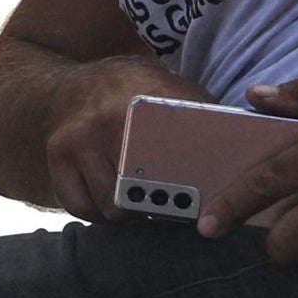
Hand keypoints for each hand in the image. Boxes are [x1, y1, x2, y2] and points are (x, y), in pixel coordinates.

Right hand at [41, 54, 192, 220]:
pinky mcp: (56, 155)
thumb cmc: (135, 93)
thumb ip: (200, 118)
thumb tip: (241, 151)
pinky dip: (98, 214)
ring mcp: (76, 141)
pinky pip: (79, 206)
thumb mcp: (172, 91)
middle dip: (157, 206)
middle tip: (169, 205)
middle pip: (139, 194)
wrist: (75, 84)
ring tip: (143, 204)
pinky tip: (113, 204)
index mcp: (142, 105)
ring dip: (129, 213)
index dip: (184, 192)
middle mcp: (104, 123)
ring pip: (110, 206)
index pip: (170, 164)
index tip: (196, 203)